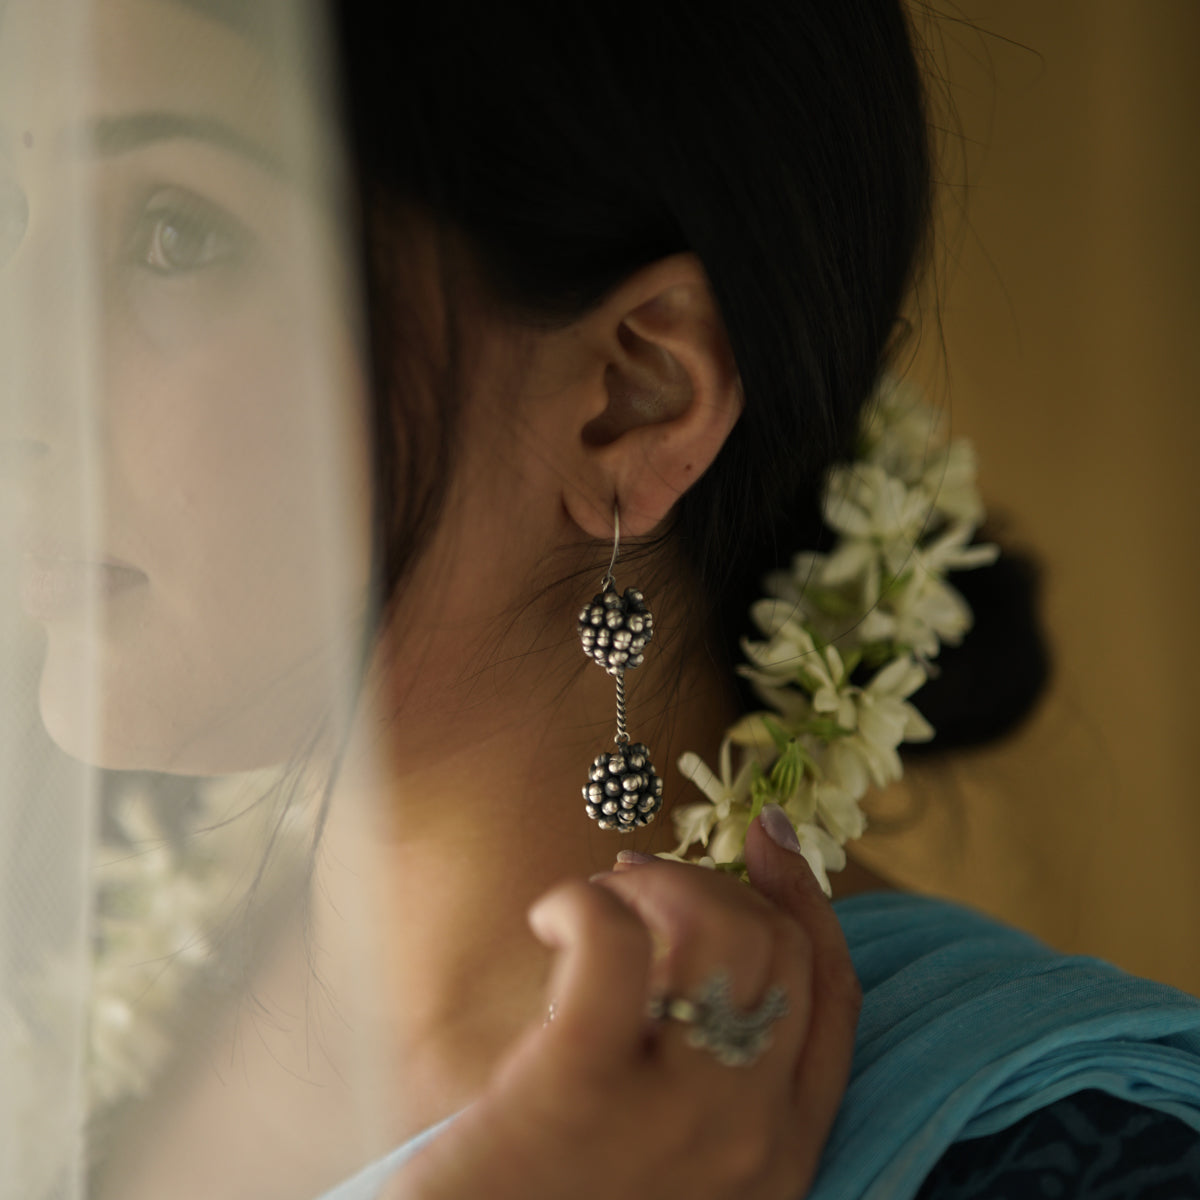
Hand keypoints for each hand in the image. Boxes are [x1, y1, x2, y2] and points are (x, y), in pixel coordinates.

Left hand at [386, 805, 861, 1199]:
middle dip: (712, 883)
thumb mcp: (668, 1158)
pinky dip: (583, 903)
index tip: (767, 838)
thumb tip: (708, 936)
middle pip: (778, 947)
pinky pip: (614, 943)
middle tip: (637, 884)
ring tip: (599, 901)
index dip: (807, 897)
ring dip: (658, 884)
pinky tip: (549, 918)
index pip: (832, 992)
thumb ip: (709, 1078)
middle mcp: (750, 1143)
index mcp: (780, 1158)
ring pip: (720, 929)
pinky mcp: (577, 1094)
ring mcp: (674, 1123)